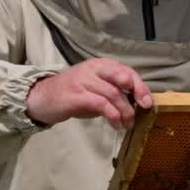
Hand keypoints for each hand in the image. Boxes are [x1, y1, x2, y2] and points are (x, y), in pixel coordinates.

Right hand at [26, 58, 152, 130]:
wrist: (42, 98)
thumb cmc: (71, 95)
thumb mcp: (94, 88)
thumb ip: (112, 91)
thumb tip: (134, 103)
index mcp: (100, 65)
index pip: (126, 71)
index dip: (140, 86)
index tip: (147, 103)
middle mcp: (93, 69)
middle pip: (123, 77)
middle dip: (137, 94)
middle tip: (141, 111)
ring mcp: (84, 81)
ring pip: (114, 94)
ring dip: (125, 112)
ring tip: (127, 124)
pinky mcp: (77, 95)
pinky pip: (101, 104)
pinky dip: (113, 115)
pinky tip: (116, 124)